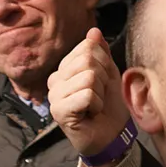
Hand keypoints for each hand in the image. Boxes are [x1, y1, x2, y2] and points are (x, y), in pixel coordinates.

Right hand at [47, 27, 129, 159]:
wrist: (112, 136)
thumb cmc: (109, 106)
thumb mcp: (109, 73)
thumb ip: (100, 52)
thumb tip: (93, 31)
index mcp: (64, 68)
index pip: (87, 47)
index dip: (104, 64)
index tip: (101, 82)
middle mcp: (54, 80)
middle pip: (87, 60)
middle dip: (102, 78)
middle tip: (98, 95)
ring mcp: (54, 96)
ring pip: (88, 77)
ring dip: (100, 93)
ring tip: (94, 105)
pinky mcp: (58, 111)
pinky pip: (86, 95)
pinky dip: (96, 105)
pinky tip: (90, 114)